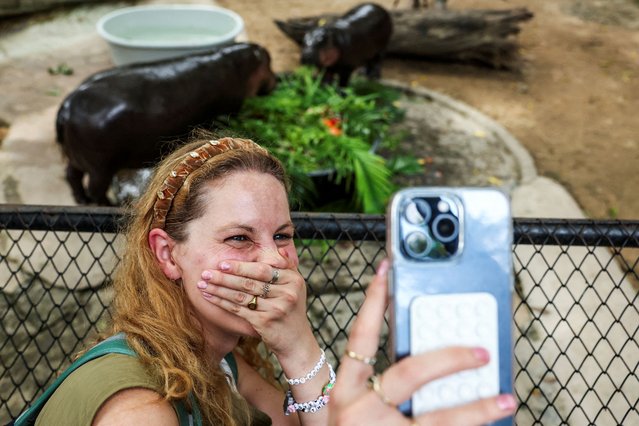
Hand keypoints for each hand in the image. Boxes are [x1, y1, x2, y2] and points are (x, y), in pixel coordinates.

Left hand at [197, 249, 314, 356]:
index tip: (223, 263)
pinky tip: (210, 297)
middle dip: (225, 277)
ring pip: (241, 296)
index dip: (241, 266)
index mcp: (293, 280)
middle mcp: (286, 293)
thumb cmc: (292, 310)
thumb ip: (288, 267)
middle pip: (249, 282)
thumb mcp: (296, 287)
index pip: (263, 269)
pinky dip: (222, 302)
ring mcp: (276, 308)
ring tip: (202, 284)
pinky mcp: (265, 322)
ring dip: (219, 289)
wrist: (296, 341)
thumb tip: (278, 249)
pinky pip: (239, 310)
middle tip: (206, 272)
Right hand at [329, 259, 516, 425]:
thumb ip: (380, 385)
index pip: (360, 337)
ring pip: (438, 420)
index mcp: (345, 393)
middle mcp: (360, 413)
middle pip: (409, 373)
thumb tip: (426, 352)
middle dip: (449, 358)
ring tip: (505, 399)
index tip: (386, 271)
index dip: (373, 302)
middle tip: (480, 352)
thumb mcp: (356, 411)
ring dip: (477, 408)